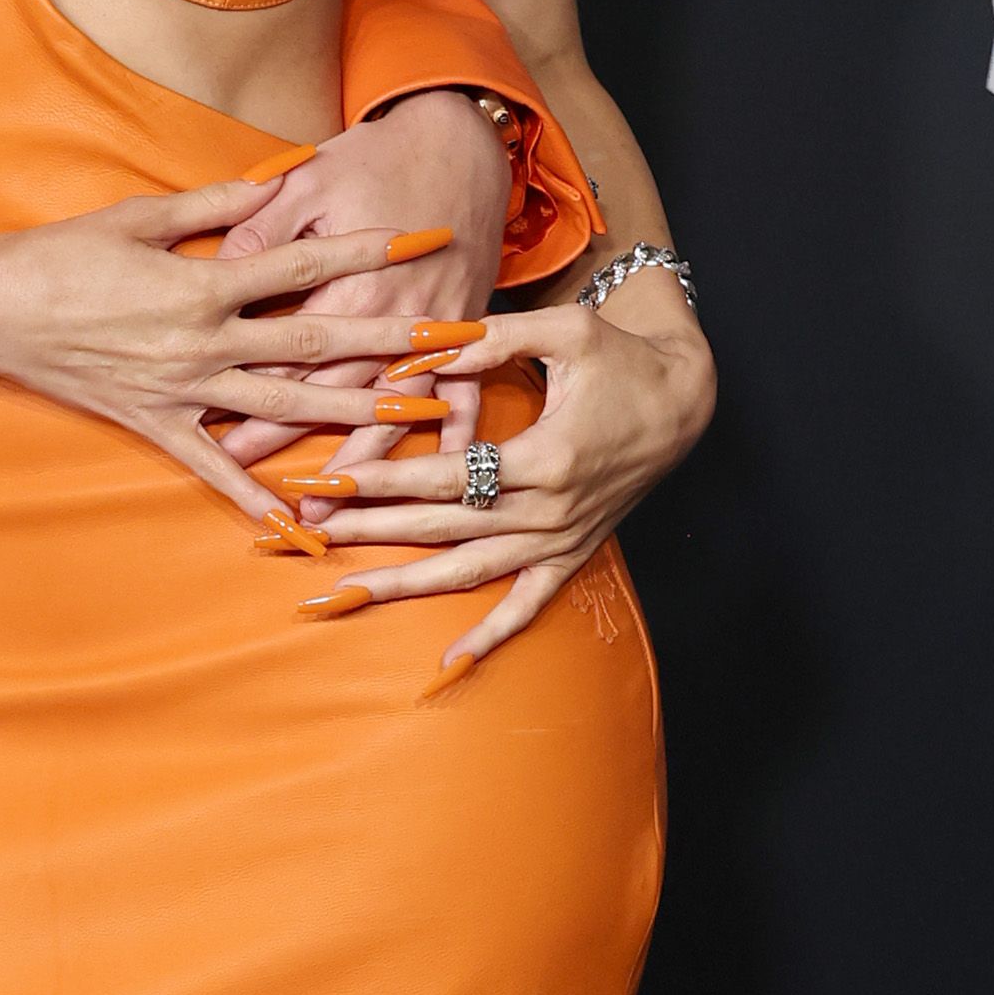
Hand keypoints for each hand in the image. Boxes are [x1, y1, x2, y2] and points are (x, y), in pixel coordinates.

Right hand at [0, 185, 462, 523]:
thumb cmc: (60, 254)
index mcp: (204, 283)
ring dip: (355, 413)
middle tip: (456, 341)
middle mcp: (203, 342)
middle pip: (317, 341)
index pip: (305, 263)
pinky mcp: (155, 424)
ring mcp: (182, 389)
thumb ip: (216, 207)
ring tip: (417, 416)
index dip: (369, 248)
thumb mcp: (140, 217)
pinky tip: (300, 524)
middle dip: (392, 340)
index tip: (426, 237)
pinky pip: (214, 468)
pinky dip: (256, 498)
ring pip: (285, 406)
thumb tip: (279, 181)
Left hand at [206, 86, 514, 470]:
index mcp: (343, 283)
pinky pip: (466, 398)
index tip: (209, 434)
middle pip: (326, 392)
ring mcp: (430, 329)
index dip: (245, 393)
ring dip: (358, 465)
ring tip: (328, 512)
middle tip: (244, 488)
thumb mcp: (307, 180)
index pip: (284, 352)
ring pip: (388, 411)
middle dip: (284, 443)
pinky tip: (435, 485)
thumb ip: (258, 227)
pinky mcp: (463, 332)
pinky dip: (451, 442)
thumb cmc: (377, 157)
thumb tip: (213, 267)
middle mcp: (386, 316)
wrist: (460, 141)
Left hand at [289, 281, 714, 678]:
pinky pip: (528, 606)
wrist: (686, 400)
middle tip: (308, 533)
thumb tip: (418, 353)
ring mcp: (562, 540)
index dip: (382, 481)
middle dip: (370, 530)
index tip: (326, 482)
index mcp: (546, 458)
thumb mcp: (564, 331)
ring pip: (470, 573)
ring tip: (339, 594)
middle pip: (444, 528)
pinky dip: (491, 636)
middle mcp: (551, 511)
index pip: (446, 477)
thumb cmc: (622, 358)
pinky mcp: (572, 555)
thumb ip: (490, 339)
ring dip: (403, 585)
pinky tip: (447, 663)